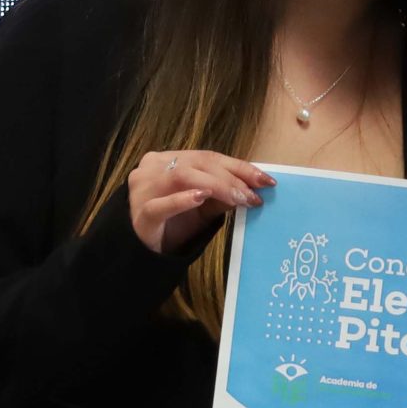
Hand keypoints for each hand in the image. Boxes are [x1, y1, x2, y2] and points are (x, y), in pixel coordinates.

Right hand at [129, 149, 270, 254]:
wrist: (143, 249)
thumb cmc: (173, 223)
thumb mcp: (203, 207)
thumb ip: (222, 195)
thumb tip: (252, 188)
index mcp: (168, 160)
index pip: (208, 157)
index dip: (239, 167)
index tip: (265, 180)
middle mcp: (153, 167)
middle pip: (198, 164)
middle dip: (231, 178)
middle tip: (254, 194)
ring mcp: (144, 189)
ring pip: (181, 176)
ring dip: (215, 185)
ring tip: (237, 197)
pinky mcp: (141, 213)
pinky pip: (161, 204)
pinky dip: (182, 199)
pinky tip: (201, 197)